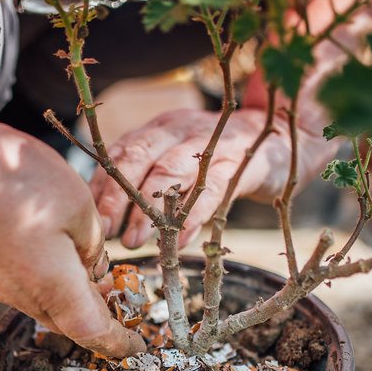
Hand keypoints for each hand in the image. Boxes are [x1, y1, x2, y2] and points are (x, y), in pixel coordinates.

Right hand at [0, 119, 145, 357]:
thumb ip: (95, 246)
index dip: (120, 343)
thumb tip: (94, 266)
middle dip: (102, 319)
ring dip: (76, 299)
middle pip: (72, 324)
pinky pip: (29, 289)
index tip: (138, 345)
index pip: (96, 334)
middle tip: (125, 301)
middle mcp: (27, 297)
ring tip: (98, 275)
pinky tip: (63, 258)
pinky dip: (54, 285)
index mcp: (57, 290)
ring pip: (50, 307)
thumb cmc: (17, 181)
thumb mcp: (80, 206)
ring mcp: (1, 285)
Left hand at [90, 108, 293, 248]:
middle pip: (139, 159)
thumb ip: (146, 178)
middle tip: (107, 234)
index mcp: (158, 129)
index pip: (121, 152)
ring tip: (135, 241)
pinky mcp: (242, 162)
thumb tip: (107, 219)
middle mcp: (179, 129)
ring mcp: (211, 143)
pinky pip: (213, 188)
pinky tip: (181, 239)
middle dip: (118, 198)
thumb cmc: (216, 158)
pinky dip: (194, 214)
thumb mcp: (177, 159)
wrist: (279, 143)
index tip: (91, 221)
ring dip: (150, 209)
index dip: (103, 186)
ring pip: (171, 172)